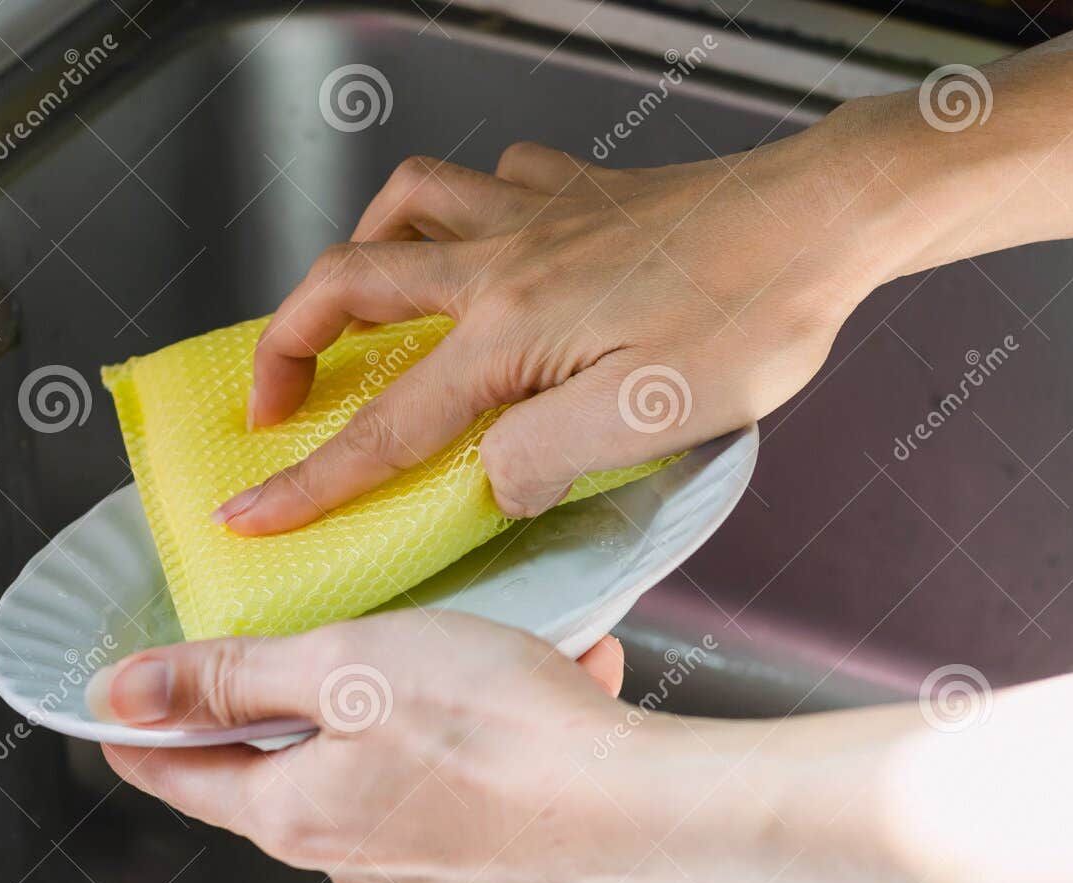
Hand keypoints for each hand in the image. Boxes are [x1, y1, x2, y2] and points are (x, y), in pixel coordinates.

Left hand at [90, 611, 720, 882]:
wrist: (646, 813)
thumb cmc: (503, 734)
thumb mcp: (345, 668)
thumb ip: (230, 678)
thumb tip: (122, 693)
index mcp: (296, 818)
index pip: (186, 777)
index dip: (146, 734)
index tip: (117, 713)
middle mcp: (352, 868)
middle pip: (295, 774)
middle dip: (318, 705)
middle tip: (348, 648)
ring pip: (390, 782)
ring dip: (423, 718)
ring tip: (488, 659)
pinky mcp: (496, 882)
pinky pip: (468, 801)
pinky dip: (492, 748)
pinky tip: (544, 697)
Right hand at [217, 132, 910, 532]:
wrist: (823, 219)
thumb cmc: (751, 319)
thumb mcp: (647, 421)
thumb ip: (542, 457)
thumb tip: (485, 480)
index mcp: (507, 332)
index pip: (384, 422)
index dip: (310, 479)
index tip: (248, 515)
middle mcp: (501, 260)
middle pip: (349, 283)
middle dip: (286, 345)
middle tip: (271, 402)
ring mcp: (538, 215)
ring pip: (404, 203)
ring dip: (356, 254)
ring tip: (350, 306)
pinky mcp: (580, 193)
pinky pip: (492, 178)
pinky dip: (460, 204)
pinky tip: (479, 240)